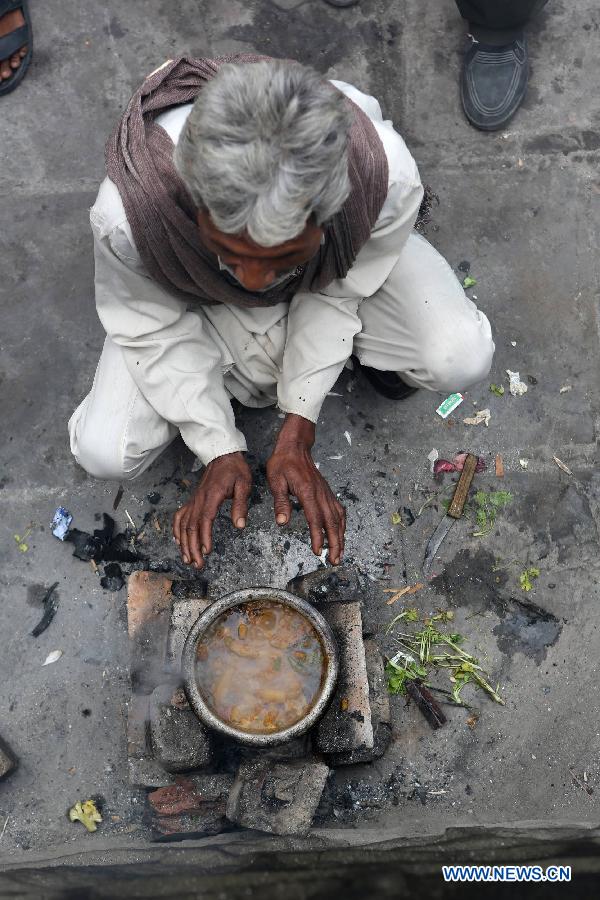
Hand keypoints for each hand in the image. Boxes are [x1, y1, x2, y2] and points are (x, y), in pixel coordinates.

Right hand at [172, 451, 251, 568]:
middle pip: (191, 527)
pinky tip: (178, 540)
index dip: (204, 538)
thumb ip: (240, 505)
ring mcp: (194, 500)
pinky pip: (180, 516)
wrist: (223, 454)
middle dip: (192, 548)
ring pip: (183, 524)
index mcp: (211, 496)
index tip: (207, 552)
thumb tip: (240, 526)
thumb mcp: (244, 485)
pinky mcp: (193, 500)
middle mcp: (199, 499)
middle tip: (198, 564)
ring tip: (188, 559)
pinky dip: (177, 529)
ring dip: (184, 543)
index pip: (205, 520)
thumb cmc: (235, 469)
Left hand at [266, 414, 345, 564]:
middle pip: (332, 522)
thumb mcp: (276, 481)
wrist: (295, 446)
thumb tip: (282, 522)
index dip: (318, 537)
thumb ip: (281, 502)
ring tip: (340, 552)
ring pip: (338, 518)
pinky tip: (341, 532)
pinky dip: (342, 523)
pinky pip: (338, 510)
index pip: (315, 519)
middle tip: (335, 560)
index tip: (318, 551)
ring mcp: (326, 492)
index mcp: (307, 492)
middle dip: (335, 543)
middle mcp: (320, 493)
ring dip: (341, 536)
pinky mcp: (327, 492)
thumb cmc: (283, 462)